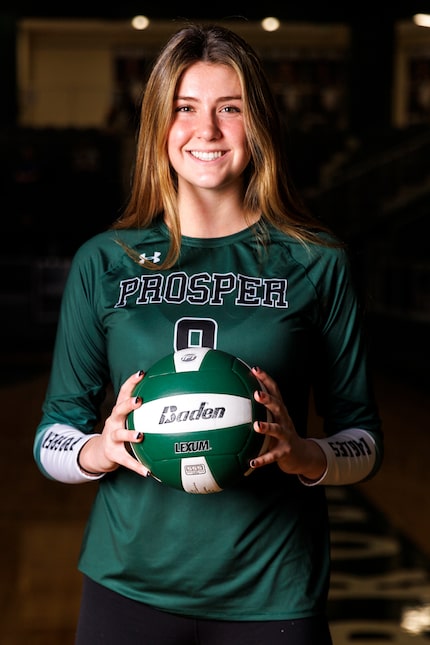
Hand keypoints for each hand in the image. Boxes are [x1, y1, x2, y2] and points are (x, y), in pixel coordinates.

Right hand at [78, 371, 149, 477]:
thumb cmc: (119, 432)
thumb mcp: (127, 419)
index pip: (123, 392)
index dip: (131, 382)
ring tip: (140, 436)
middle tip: (139, 401)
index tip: (142, 373)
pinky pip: (126, 461)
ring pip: (119, 434)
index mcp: (119, 411)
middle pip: (118, 410)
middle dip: (128, 404)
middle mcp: (113, 421)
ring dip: (130, 434)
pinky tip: (148, 472)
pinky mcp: (113, 454)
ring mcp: (111, 437)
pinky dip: (137, 466)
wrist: (99, 453)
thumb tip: (173, 401)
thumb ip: (144, 411)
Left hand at [249, 366, 326, 480]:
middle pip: (278, 407)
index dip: (266, 379)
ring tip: (256, 426)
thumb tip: (233, 398)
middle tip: (256, 394)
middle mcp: (284, 421)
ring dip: (267, 427)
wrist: (300, 455)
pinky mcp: (284, 452)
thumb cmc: (280, 434)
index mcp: (280, 411)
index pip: (275, 391)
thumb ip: (257, 410)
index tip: (255, 369)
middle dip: (268, 400)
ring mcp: (286, 436)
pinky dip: (262, 459)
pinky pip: (272, 456)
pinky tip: (252, 462)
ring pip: (277, 430)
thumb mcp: (272, 420)